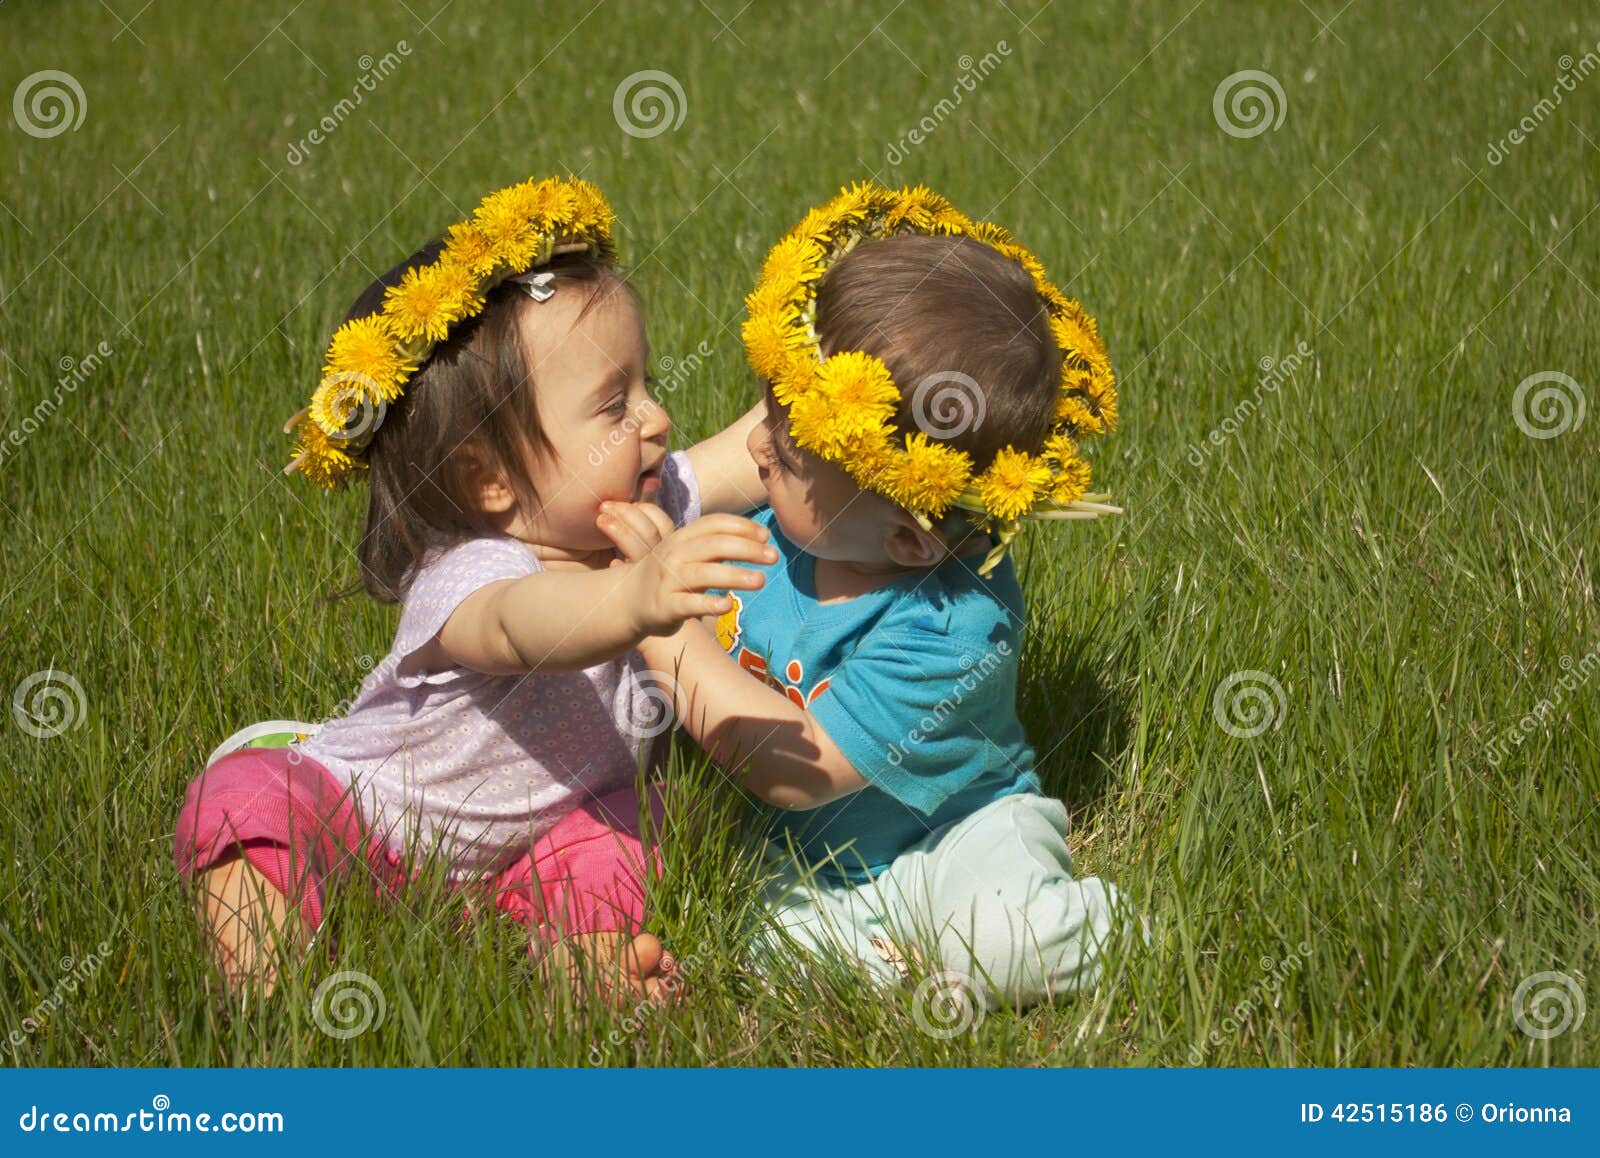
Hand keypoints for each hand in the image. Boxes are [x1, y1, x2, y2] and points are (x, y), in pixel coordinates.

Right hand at [596, 501, 776, 637]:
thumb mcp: (688, 554)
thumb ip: (717, 545)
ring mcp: (667, 580)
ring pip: (703, 573)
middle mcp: (674, 555)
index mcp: (682, 538)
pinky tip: (729, 605)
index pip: (714, 524)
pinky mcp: (664, 606)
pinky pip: (688, 603)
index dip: (742, 526)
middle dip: (746, 548)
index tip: (766, 536)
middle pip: (713, 545)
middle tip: (773, 557)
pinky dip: (709, 604)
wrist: (627, 602)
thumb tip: (759, 540)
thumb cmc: (669, 575)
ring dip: (734, 575)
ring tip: (761, 580)